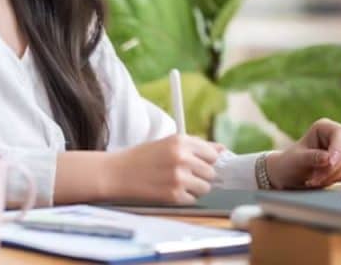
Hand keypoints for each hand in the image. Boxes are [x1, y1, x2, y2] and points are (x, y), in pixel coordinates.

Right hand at [107, 134, 223, 203]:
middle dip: (201, 175)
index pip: (213, 154)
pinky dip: (184, 198)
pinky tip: (170, 190)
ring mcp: (179, 177)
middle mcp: (182, 158)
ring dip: (195, 188)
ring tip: (177, 182)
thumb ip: (195, 146)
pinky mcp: (174, 195)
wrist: (117, 173)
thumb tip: (223, 150)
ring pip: (205, 187)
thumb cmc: (142, 157)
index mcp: (181, 141)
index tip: (203, 164)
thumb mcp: (168, 143)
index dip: (208, 161)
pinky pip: (192, 199)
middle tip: (185, 174)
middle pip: (212, 172)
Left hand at [265, 118, 340, 188]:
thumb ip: (312, 158)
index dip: (337, 148)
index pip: (339, 133)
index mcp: (324, 127)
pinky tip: (323, 181)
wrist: (290, 176)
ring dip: (332, 176)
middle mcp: (337, 136)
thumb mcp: (297, 160)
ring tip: (313, 181)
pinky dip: (338, 179)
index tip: (329, 163)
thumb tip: (328, 158)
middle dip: (331, 169)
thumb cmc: (291, 163)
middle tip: (313, 180)